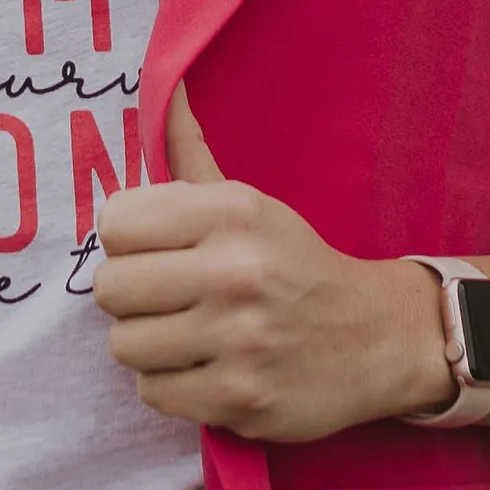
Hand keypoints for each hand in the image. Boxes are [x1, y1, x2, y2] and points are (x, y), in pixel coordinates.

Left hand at [91, 87, 453, 440]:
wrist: (380, 337)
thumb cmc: (296, 265)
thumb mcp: (252, 203)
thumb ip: (191, 155)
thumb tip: (164, 91)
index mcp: (233, 213)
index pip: (114, 224)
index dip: (127, 243)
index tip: (156, 252)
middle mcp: (235, 272)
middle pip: (110, 289)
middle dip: (131, 297)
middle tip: (169, 299)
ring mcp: (239, 340)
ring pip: (124, 345)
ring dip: (149, 345)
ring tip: (188, 335)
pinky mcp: (241, 398)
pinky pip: (153, 393)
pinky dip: (172, 386)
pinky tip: (205, 368)